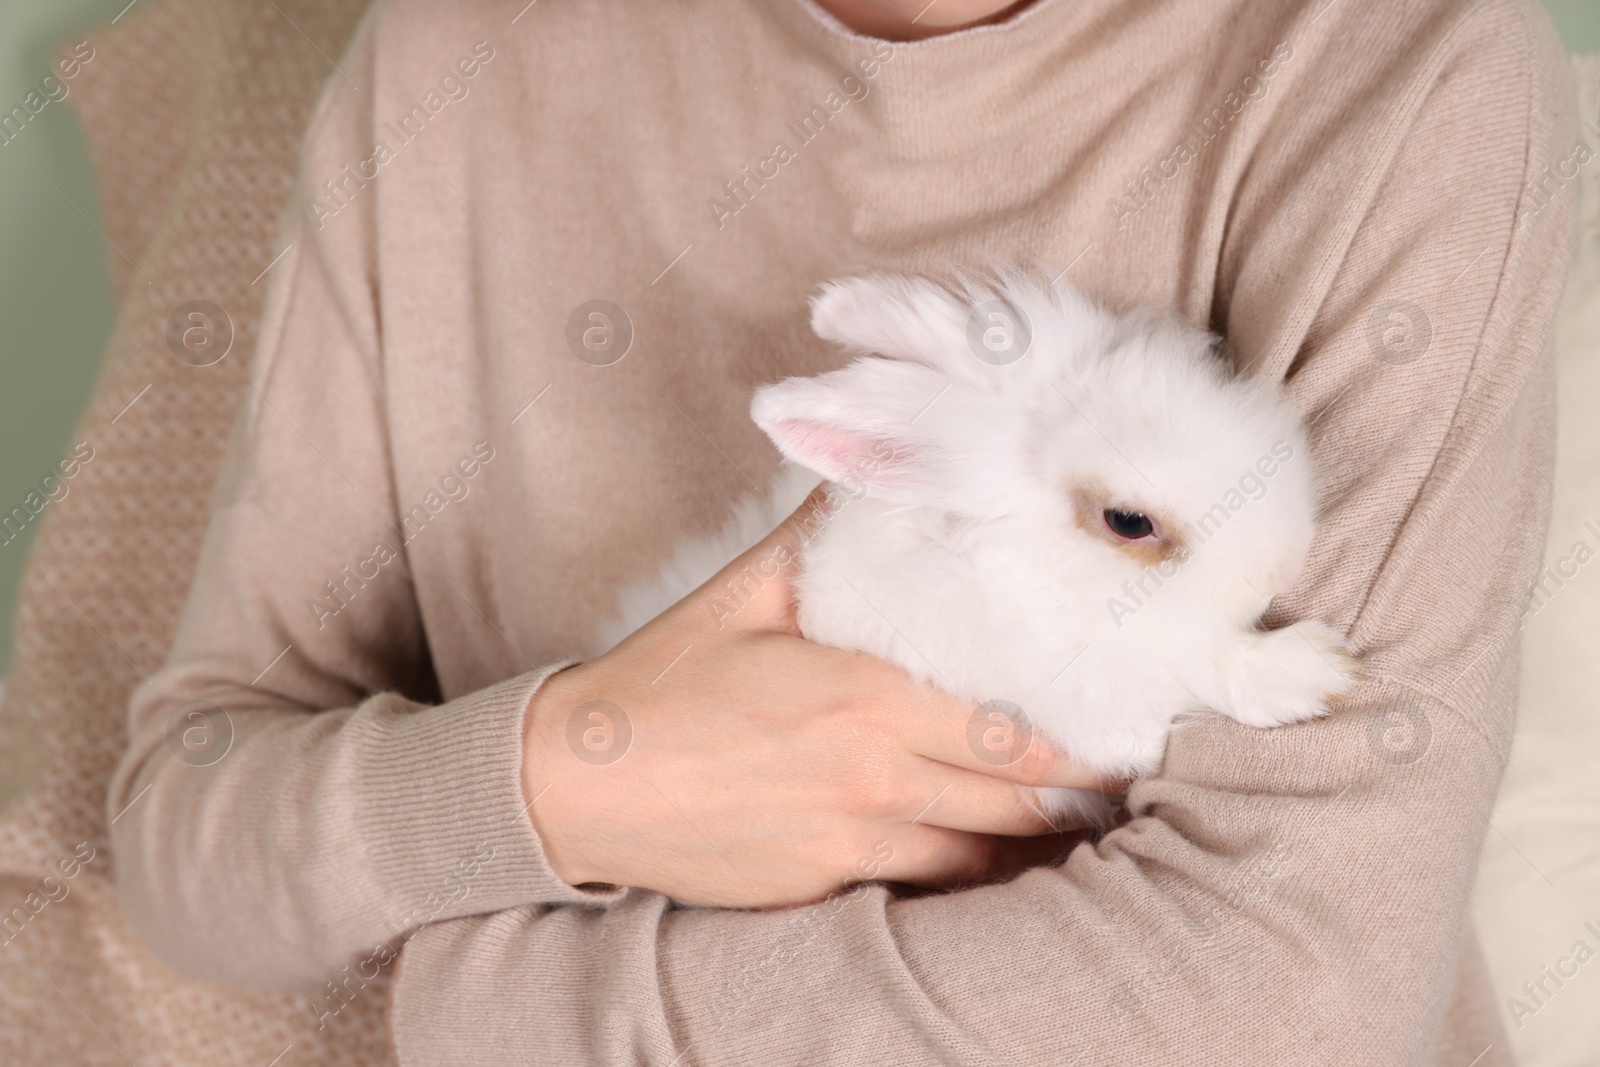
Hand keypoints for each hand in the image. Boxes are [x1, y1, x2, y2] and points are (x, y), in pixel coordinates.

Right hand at [521, 488, 1120, 907]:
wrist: (578, 788)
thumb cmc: (662, 684)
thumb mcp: (744, 595)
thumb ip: (826, 537)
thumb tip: (882, 469)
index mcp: (865, 700)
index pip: (1013, 730)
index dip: (1087, 740)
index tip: (1133, 727)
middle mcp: (874, 780)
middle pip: (1019, 798)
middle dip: (1084, 791)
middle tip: (1131, 772)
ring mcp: (852, 844)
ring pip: (985, 854)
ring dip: (1036, 835)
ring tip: (1083, 814)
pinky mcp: (826, 886)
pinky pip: (927, 884)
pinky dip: (971, 867)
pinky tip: (995, 848)